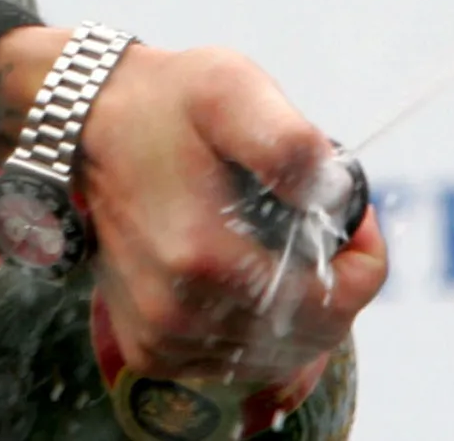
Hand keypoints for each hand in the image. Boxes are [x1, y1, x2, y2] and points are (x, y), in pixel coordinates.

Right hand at [0, 29, 386, 386]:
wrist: (89, 122)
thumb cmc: (167, 102)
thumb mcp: (230, 88)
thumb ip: (287, 141)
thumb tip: (334, 196)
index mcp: (204, 257)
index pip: (331, 304)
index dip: (364, 265)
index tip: (356, 218)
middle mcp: (178, 314)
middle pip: (309, 337)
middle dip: (339, 288)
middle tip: (329, 232)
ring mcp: (160, 338)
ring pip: (274, 358)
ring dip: (300, 313)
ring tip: (291, 253)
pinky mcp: (148, 349)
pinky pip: (232, 365)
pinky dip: (259, 335)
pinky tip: (256, 286)